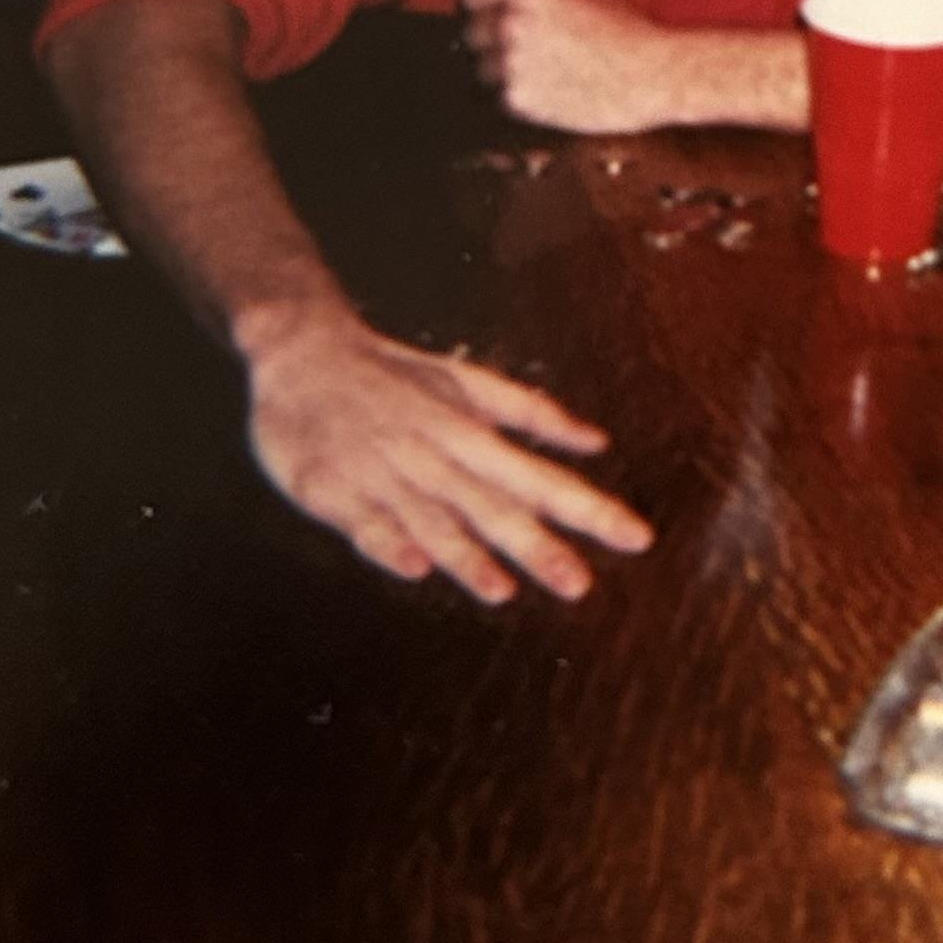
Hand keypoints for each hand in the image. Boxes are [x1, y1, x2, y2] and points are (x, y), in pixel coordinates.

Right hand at [243, 299, 654, 604]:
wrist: (306, 352)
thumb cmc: (398, 374)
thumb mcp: (470, 383)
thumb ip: (534, 414)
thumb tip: (598, 441)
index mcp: (471, 433)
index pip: (542, 479)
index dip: (589, 509)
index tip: (636, 536)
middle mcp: (435, 457)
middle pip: (493, 507)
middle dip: (537, 547)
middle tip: (579, 585)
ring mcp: (385, 475)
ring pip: (432, 522)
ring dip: (466, 556)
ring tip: (502, 590)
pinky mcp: (335, 491)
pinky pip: (365, 523)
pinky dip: (388, 542)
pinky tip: (413, 566)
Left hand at [460, 0, 680, 132]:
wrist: (650, 75)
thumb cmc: (626, 28)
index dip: (482, 8)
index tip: (488, 18)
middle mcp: (510, 24)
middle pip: (470, 35)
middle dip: (489, 41)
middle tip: (517, 50)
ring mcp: (511, 64)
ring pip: (480, 70)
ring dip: (501, 73)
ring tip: (538, 74)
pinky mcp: (518, 100)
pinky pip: (500, 99)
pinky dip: (518, 98)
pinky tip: (548, 92)